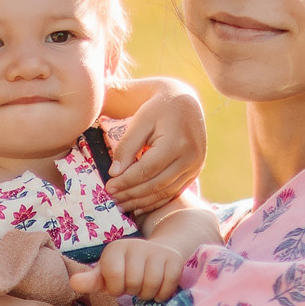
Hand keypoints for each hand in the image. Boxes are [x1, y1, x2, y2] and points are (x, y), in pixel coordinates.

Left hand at [79, 237, 187, 303]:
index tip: (118, 284)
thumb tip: (73, 283)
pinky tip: (158, 288)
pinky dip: (162, 294)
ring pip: (151, 286)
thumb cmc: (126, 268)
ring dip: (147, 294)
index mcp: (116, 248)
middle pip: (133, 283)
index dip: (116, 288)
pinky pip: (167, 287)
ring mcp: (157, 251)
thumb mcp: (106, 274)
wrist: (158, 252)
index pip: (114, 278)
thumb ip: (90, 281)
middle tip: (134, 284)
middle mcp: (136, 245)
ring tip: (145, 286)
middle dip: (133, 291)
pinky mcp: (174, 259)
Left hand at [106, 81, 207, 212]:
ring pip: (165, 192)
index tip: (108, 188)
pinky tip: (139, 205)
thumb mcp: (139, 121)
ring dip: (142, 202)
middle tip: (112, 199)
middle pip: (156, 184)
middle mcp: (191, 157)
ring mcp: (196, 166)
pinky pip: (174, 191)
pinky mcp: (195, 171)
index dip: (125, 182)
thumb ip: (126, 147)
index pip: (146, 170)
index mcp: (176, 143)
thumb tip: (115, 174)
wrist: (183, 100)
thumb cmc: (157, 108)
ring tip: (122, 205)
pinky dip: (156, 201)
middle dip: (131, 195)